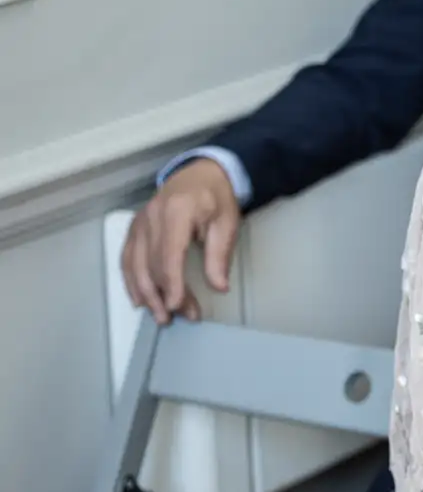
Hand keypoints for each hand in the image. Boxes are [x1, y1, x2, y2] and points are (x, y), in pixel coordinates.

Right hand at [122, 159, 240, 323]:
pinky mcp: (135, 227)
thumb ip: (219, 255)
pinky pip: (127, 257)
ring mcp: (139, 222)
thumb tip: (219, 286)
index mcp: (176, 213)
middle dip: (162, 294)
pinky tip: (139, 298)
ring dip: (144, 293)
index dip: (172, 284)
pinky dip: (131, 279)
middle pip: (150, 264)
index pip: (168, 255)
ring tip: (158, 315)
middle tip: (175, 318)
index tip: (179, 306)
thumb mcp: (227, 223)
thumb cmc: (216, 198)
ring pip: (134, 264)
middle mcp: (151, 218)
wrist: (201, 173)